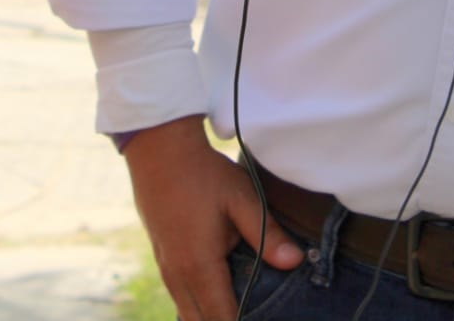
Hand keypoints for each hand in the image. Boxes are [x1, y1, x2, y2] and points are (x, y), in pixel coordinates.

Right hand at [125, 117, 303, 320]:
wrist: (159, 150)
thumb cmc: (204, 174)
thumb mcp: (241, 198)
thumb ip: (267, 234)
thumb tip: (295, 262)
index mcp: (200, 266)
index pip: (222, 320)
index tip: (260, 320)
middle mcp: (178, 276)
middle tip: (251, 313)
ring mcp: (166, 268)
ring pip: (186, 312)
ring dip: (209, 316)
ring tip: (236, 308)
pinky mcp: (161, 257)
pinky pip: (179, 295)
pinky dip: (196, 303)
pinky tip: (215, 291)